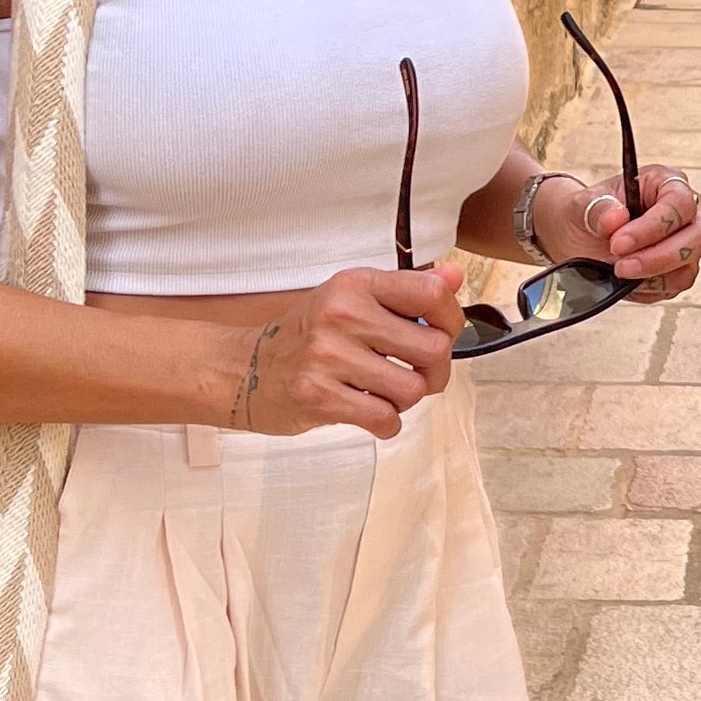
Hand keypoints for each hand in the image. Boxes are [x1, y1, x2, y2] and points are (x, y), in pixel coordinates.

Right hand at [231, 263, 464, 435]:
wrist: (245, 370)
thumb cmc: (307, 335)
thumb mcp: (352, 299)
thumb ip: (405, 290)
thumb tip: (455, 277)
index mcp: (355, 285)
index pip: (431, 293)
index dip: (453, 319)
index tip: (444, 333)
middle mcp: (342, 315)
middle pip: (434, 348)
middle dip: (435, 371)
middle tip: (416, 374)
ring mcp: (328, 356)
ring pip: (412, 389)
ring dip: (406, 400)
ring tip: (384, 393)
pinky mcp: (319, 396)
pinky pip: (384, 418)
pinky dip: (387, 424)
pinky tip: (371, 413)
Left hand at [545, 164, 700, 302]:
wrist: (582, 236)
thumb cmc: (590, 212)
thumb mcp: (583, 203)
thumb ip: (597, 208)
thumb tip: (615, 219)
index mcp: (667, 183)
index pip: (679, 203)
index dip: (654, 226)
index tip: (619, 243)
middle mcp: (687, 213)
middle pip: (700, 236)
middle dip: (660, 257)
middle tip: (622, 266)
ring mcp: (687, 244)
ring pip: (689, 267)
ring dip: (652, 276)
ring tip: (617, 272)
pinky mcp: (680, 271)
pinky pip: (676, 285)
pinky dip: (649, 288)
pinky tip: (626, 281)